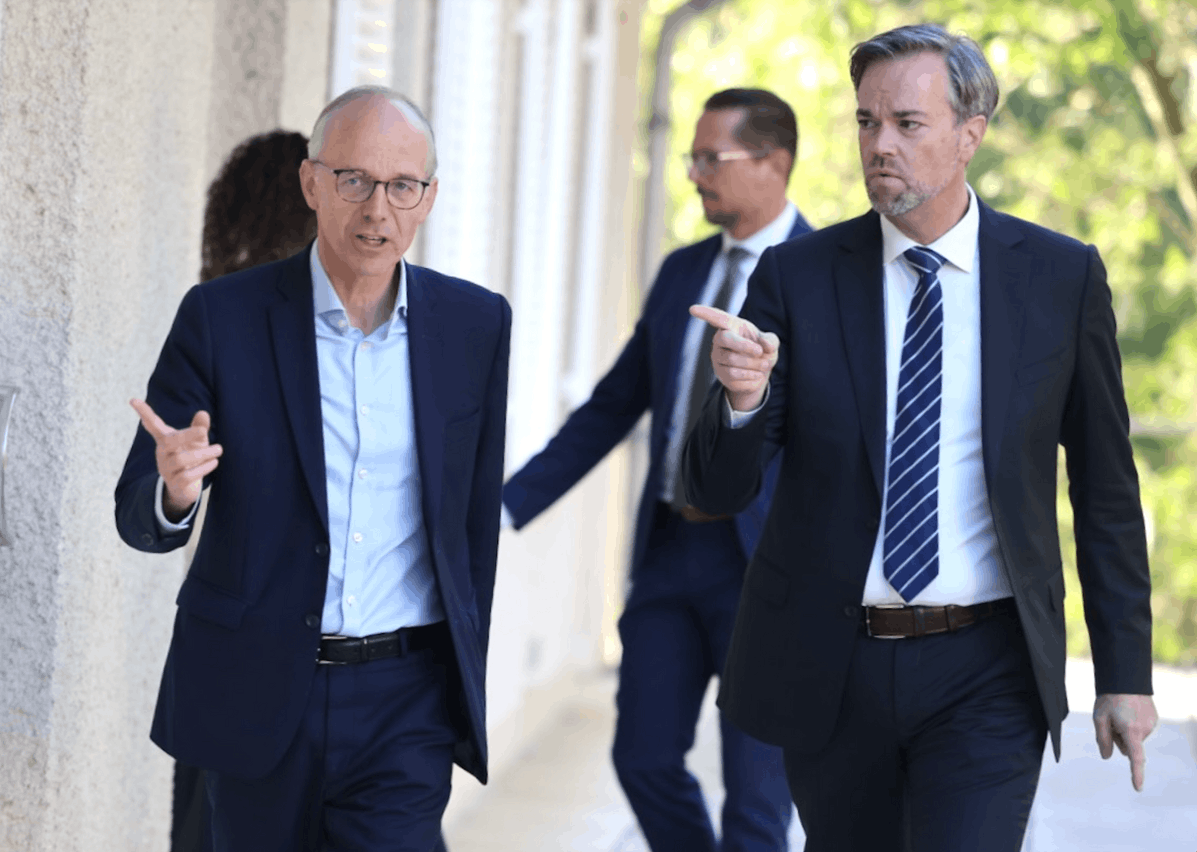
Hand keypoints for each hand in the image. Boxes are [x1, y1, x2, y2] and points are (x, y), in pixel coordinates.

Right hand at [130, 399, 221, 520]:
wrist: (185, 488)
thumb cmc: (191, 458)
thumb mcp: (196, 442)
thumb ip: (199, 428)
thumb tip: (203, 413)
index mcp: (165, 440)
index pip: (153, 425)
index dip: (144, 412)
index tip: (133, 399)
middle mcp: (163, 453)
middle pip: (168, 441)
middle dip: (186, 434)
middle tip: (203, 431)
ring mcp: (167, 469)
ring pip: (181, 460)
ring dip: (203, 454)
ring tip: (218, 449)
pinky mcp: (175, 484)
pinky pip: (187, 476)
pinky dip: (203, 468)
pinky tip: (214, 462)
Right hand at [689, 305, 778, 411]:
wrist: (760, 373)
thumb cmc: (762, 351)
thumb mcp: (770, 343)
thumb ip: (770, 340)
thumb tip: (764, 345)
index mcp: (731, 326)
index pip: (717, 318)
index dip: (706, 313)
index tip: (692, 309)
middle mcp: (720, 340)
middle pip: (725, 339)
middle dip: (745, 346)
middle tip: (760, 352)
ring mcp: (718, 358)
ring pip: (732, 360)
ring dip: (753, 364)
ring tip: (764, 365)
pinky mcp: (721, 374)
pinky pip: (734, 376)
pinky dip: (751, 376)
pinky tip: (756, 375)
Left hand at [1093, 693, 1157, 790]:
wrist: (1125, 678)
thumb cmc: (1109, 698)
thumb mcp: (1099, 718)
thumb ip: (1103, 739)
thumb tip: (1107, 757)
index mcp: (1131, 731)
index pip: (1135, 758)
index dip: (1136, 774)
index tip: (1138, 788)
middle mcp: (1145, 730)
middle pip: (1128, 746)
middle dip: (1119, 739)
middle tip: (1111, 720)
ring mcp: (1151, 724)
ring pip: (1134, 737)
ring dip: (1125, 730)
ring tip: (1120, 711)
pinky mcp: (1154, 719)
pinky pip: (1140, 729)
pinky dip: (1132, 724)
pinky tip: (1128, 709)